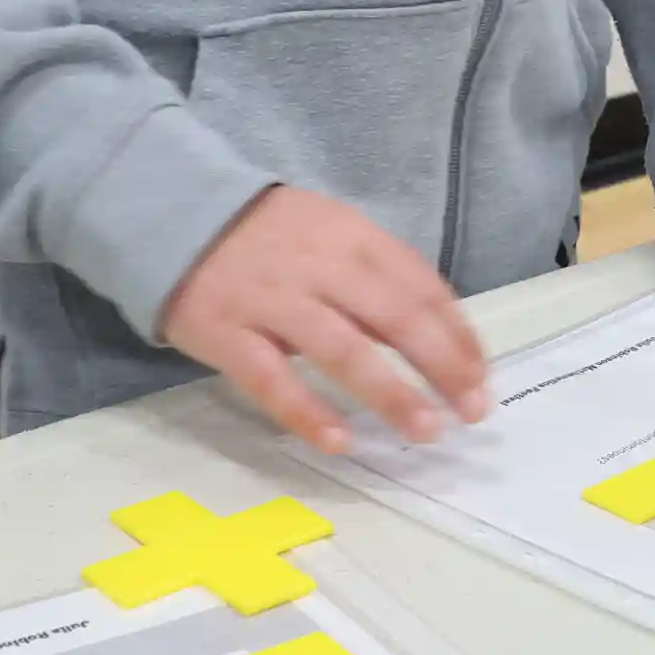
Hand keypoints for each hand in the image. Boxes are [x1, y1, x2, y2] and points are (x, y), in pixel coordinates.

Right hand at [160, 186, 491, 452]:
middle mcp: (319, 265)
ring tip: (427, 429)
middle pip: (394, 316)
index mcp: (352, 236)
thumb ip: (377, 277)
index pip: (420, 285)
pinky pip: (272, 379)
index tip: (482, 375)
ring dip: (390, 392)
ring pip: (342, 350)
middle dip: (441, 365)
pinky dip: (307, 411)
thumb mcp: (331, 233)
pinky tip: (340, 441)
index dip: (457, 333)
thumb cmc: (269, 238)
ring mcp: (272, 300)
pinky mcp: (227, 332)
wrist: (171, 213)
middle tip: (474, 409)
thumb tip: (437, 336)